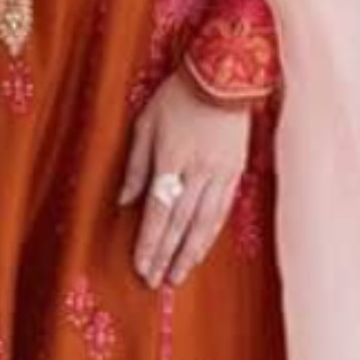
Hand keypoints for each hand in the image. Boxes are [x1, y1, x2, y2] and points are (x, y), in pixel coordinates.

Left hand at [117, 67, 252, 286]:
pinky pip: (221, 211)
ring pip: (204, 224)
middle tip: (155, 282)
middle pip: (180, 224)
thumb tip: (124, 202)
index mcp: (171, 160)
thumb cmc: (177, 98)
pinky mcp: (235, 173)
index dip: (149, 242)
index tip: (141, 266)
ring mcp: (220, 174)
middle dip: (166, 256)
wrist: (223, 76)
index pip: (158, 211)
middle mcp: (197, 172)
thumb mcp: (145, 125)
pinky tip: (200, 250)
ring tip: (177, 276)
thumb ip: (135, 166)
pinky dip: (209, 235)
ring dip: (189, 253)